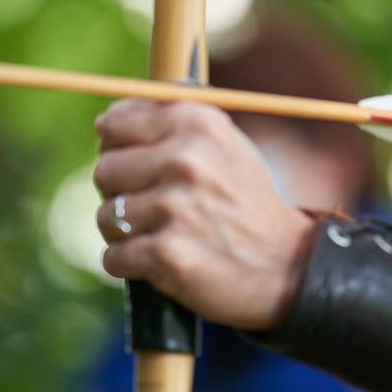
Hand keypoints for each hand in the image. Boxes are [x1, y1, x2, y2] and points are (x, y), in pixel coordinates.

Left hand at [92, 101, 316, 330]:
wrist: (288, 268)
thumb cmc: (246, 205)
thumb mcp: (225, 147)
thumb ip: (173, 128)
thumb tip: (105, 123)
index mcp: (197, 124)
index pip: (114, 123)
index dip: (116, 148)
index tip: (131, 165)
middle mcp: (185, 159)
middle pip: (103, 171)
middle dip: (120, 193)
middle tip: (152, 209)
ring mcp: (174, 207)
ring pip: (105, 217)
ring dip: (125, 233)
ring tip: (163, 236)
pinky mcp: (166, 254)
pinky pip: (114, 257)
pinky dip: (131, 265)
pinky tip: (162, 262)